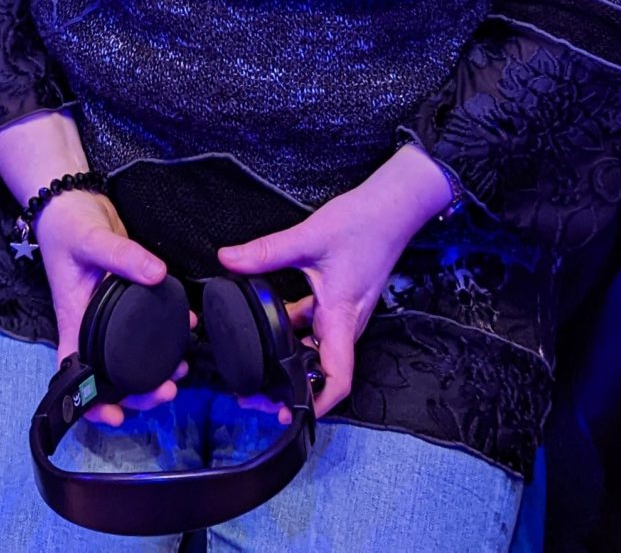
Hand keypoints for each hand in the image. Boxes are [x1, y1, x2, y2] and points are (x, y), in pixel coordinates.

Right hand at [33, 189, 183, 426]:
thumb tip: (157, 275)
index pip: (75, 371)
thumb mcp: (91, 239)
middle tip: (167, 392)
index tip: (115, 415)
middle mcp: (91, 324)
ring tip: (181, 371)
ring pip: (131, 355)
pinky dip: (166, 334)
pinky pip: (147, 325)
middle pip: (110, 373)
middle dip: (138, 391)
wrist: (76, 202)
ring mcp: (110, 314)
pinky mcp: (129, 298)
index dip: (91, 400)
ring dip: (155, 369)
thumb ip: (123, 256)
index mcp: (74, 320)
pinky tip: (189, 330)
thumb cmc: (68, 226)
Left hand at [216, 145, 451, 418]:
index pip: (337, 379)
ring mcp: (345, 314)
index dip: (316, 404)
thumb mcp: (310, 237)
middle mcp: (346, 324)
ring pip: (317, 349)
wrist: (393, 207)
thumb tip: (228, 259)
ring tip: (258, 361)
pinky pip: (317, 327)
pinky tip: (271, 320)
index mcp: (341, 318)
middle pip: (323, 372)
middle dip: (293, 386)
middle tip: (257, 392)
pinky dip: (295, 331)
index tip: (288, 414)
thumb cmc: (363, 224)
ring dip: (293, 357)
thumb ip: (267, 251)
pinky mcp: (341, 301)